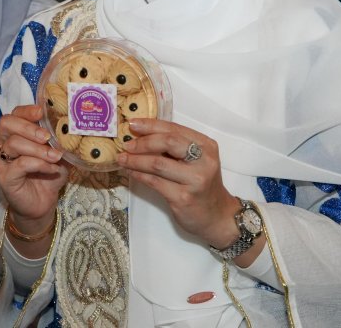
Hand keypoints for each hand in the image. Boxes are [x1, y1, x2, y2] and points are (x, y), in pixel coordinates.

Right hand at [0, 105, 67, 227]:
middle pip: (6, 124)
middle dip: (29, 127)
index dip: (27, 111)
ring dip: (38, 149)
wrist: (42, 203)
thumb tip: (71, 125)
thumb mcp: (58, 152)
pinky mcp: (5, 178)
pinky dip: (39, 164)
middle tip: (47, 137)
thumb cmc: (48, 175)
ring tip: (55, 156)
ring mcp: (1, 162)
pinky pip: (20, 164)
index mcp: (14, 134)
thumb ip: (60, 139)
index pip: (14, 114)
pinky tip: (52, 169)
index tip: (42, 112)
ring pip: (13, 144)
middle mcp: (3, 144)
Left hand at [117, 118, 239, 248]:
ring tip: (122, 158)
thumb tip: (141, 135)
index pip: (175, 129)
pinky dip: (139, 175)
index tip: (133, 124)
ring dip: (136, 160)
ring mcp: (195, 180)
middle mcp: (204, 161)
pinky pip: (155, 182)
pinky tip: (131, 172)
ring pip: (158, 164)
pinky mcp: (184, 198)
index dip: (151, 125)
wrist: (217, 216)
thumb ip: (176, 147)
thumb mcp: (196, 160)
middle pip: (168, 142)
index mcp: (206, 146)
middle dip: (143, 142)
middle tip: (127, 144)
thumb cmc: (202, 184)